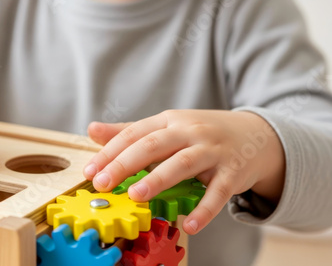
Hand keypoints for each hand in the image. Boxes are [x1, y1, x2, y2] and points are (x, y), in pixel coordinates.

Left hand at [83, 110, 284, 234]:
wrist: (255, 135)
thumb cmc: (201, 134)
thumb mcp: (167, 127)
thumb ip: (130, 131)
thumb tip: (92, 129)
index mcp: (169, 120)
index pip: (134, 133)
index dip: (110, 152)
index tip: (90, 172)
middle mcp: (190, 131)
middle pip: (153, 145)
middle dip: (125, 164)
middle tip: (103, 183)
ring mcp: (213, 151)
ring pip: (183, 163)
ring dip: (158, 179)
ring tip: (136, 196)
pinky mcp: (233, 172)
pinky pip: (218, 193)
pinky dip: (204, 210)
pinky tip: (188, 225)